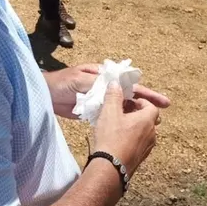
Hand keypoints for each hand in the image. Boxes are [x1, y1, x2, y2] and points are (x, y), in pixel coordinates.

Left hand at [44, 65, 171, 118]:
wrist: (44, 95)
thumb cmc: (60, 84)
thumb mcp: (79, 81)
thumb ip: (98, 85)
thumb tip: (118, 88)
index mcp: (104, 76)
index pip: (130, 83)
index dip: (146, 92)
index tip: (162, 101)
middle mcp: (105, 87)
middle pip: (130, 95)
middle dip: (145, 104)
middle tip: (161, 116)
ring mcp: (101, 99)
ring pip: (122, 107)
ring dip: (135, 114)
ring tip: (150, 125)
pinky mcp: (94, 111)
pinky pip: (112, 116)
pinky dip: (122, 121)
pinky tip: (131, 129)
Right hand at [92, 82, 164, 176]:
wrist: (110, 168)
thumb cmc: (111, 138)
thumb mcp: (109, 112)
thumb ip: (114, 96)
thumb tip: (116, 84)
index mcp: (147, 120)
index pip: (152, 106)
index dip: (140, 102)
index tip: (128, 102)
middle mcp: (152, 134)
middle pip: (149, 119)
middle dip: (137, 113)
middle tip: (122, 112)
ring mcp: (147, 148)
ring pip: (145, 132)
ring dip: (135, 127)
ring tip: (118, 126)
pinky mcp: (140, 158)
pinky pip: (140, 144)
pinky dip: (132, 139)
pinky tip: (118, 140)